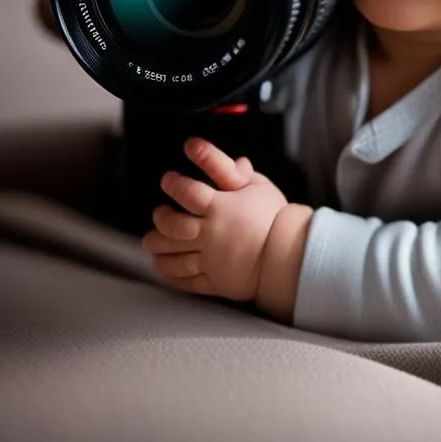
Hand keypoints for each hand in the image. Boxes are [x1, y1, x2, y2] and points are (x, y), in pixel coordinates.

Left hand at [141, 138, 288, 301]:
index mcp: (220, 207)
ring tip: (151, 241)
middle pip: (172, 226)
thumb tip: (234, 160)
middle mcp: (211, 234)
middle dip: (161, 218)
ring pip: (173, 256)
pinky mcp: (214, 281)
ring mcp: (210, 260)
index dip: (174, 184)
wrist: (288, 254)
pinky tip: (164, 266)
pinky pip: (186, 280)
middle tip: (160, 213)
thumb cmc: (274, 217)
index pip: (188, 192)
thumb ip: (238, 174)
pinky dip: (171, 274)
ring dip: (158, 248)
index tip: (168, 180)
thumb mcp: (259, 187)